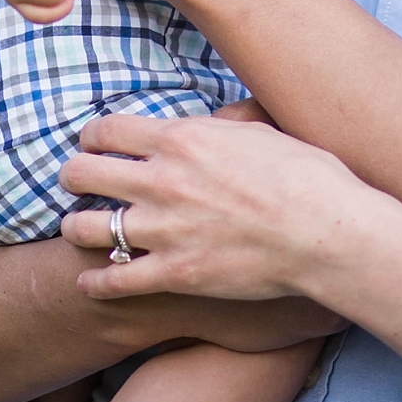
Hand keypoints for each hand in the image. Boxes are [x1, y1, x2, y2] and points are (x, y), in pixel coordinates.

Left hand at [56, 112, 401, 305]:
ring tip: (78, 229)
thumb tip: (219, 119)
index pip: (107, 129)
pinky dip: (94, 283)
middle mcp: (162, 181)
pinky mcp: (175, 274)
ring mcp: (164, 230)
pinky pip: (113, 281)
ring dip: (76, 227)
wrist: (327, 232)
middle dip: (73, 177)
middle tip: (76, 183)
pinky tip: (89, 282)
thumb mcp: (262, 131)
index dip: (92, 137)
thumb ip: (224, 126)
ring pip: (87, 228)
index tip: (93, 144)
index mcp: (182, 138)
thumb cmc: (308, 177)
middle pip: (82, 173)